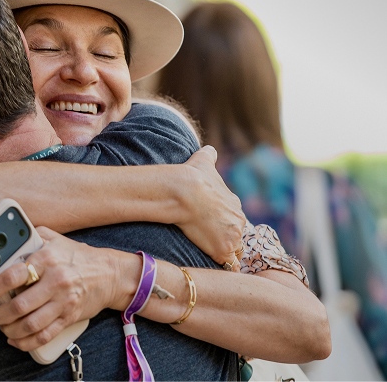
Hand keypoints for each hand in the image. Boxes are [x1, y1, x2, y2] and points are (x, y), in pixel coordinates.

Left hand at [0, 227, 138, 350]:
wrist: (109, 272)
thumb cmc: (77, 255)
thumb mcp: (54, 238)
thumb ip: (30, 238)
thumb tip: (7, 241)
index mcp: (47, 258)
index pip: (12, 276)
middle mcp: (55, 280)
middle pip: (19, 306)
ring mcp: (63, 301)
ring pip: (29, 324)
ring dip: (10, 329)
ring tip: (3, 326)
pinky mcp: (69, 317)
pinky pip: (44, 335)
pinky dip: (26, 342)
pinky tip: (16, 339)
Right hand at [176, 145, 245, 265]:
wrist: (184, 190)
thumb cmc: (192, 176)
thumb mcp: (204, 160)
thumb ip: (209, 155)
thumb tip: (210, 149)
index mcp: (235, 206)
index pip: (233, 221)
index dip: (223, 226)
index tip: (212, 229)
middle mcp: (238, 223)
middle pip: (236, 239)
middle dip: (226, 243)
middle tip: (210, 245)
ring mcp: (232, 238)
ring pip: (232, 253)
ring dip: (224, 256)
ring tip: (210, 259)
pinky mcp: (222, 251)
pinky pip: (227, 266)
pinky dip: (223, 269)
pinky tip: (215, 272)